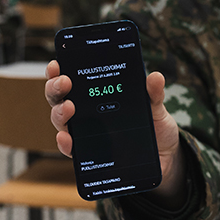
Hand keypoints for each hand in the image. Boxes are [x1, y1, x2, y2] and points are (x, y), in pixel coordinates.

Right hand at [44, 62, 185, 202]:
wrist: (163, 156)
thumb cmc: (153, 127)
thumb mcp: (155, 107)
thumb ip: (153, 93)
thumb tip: (156, 77)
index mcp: (97, 96)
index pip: (72, 80)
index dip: (59, 71)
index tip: (57, 63)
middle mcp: (86, 114)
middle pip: (59, 99)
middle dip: (56, 88)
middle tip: (65, 82)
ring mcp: (85, 134)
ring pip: (61, 121)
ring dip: (60, 113)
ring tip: (69, 107)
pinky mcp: (89, 156)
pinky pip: (71, 150)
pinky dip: (65, 143)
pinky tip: (67, 137)